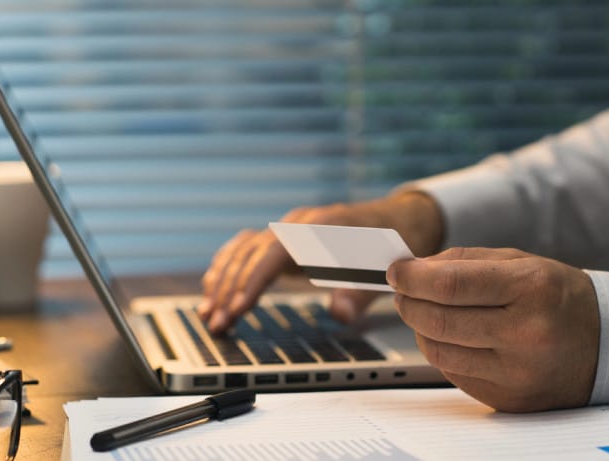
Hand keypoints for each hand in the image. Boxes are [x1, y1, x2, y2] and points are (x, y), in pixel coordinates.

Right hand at [200, 192, 443, 332]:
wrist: (401, 219)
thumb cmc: (394, 244)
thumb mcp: (386, 270)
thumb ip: (360, 293)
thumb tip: (339, 314)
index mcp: (321, 227)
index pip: (274, 251)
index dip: (253, 280)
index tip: (238, 307)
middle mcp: (299, 223)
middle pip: (251, 252)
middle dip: (229, 289)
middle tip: (217, 323)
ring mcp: (290, 229)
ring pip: (243, 250)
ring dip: (221, 281)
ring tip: (208, 314)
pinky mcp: (286, 240)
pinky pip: (247, 250)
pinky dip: (227, 269)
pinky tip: (213, 290)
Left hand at [388, 247, 599, 411]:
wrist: (605, 344)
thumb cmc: (559, 297)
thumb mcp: (521, 262)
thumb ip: (464, 261)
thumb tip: (414, 269)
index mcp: (532, 289)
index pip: (451, 284)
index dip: (413, 277)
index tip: (396, 271)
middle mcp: (526, 334)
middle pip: (438, 319)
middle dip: (408, 302)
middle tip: (403, 291)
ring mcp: (517, 373)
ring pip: (438, 351)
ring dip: (420, 328)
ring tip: (426, 312)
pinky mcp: (507, 399)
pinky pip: (453, 374)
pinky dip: (443, 351)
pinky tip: (452, 336)